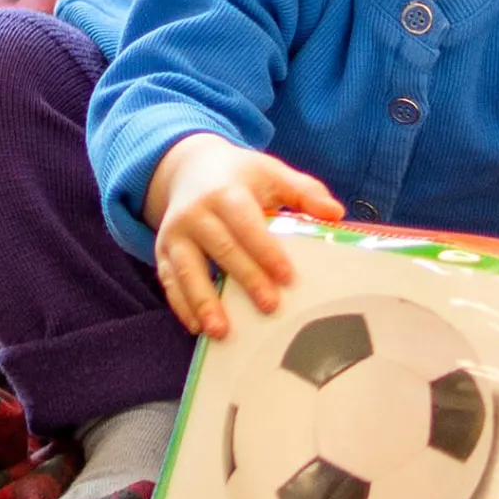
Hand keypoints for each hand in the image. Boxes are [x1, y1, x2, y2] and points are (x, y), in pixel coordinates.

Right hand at [145, 134, 342, 337]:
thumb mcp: (271, 173)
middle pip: (222, 249)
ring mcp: (175, 233)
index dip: (266, 251)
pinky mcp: (163, 250)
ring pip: (187, 269)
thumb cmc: (240, 176)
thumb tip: (335, 213)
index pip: (247, 224)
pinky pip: (169, 280)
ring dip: (203, 301)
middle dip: (245, 279)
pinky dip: (181, 305)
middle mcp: (196, 212)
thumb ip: (304, 191)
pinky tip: (197, 327)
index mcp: (226, 192)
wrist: (189, 167)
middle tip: (269, 307)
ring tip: (220, 331)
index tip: (288, 277)